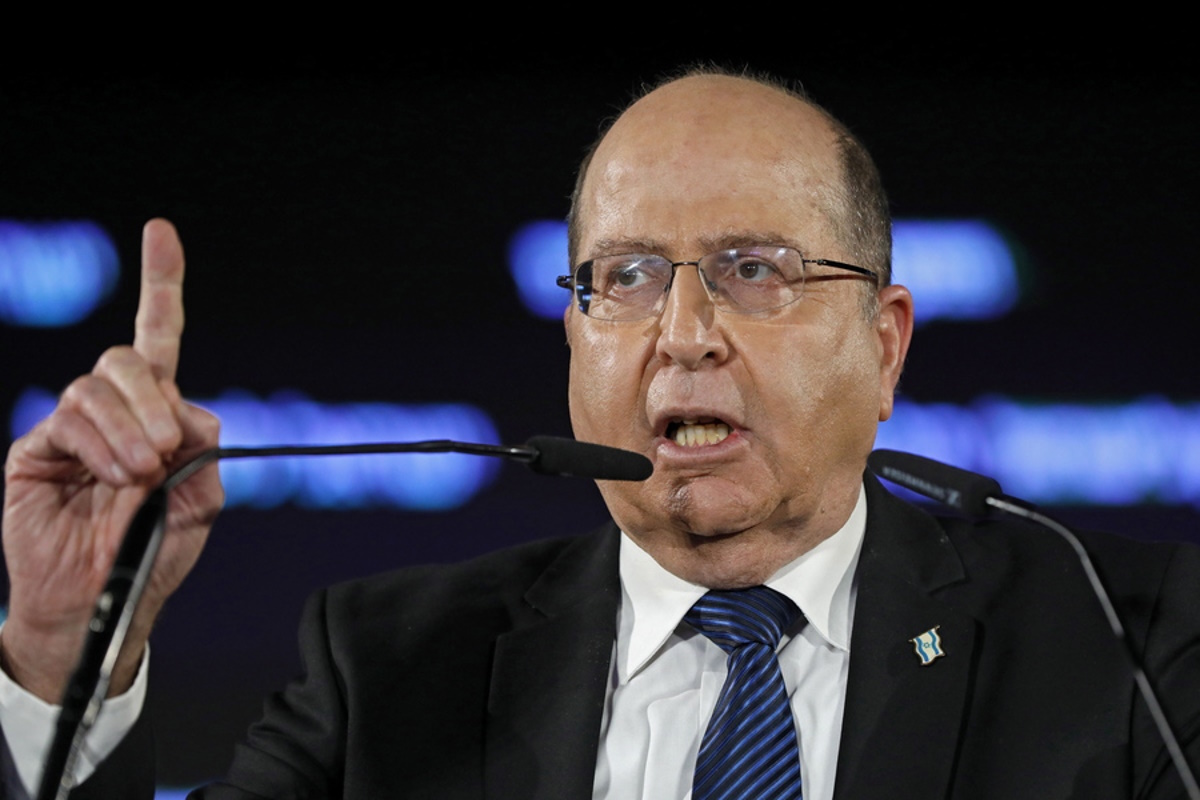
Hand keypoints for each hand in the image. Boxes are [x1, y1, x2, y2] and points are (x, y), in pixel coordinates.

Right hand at [1, 219, 222, 702]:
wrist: (105, 603)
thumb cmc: (152, 556)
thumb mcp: (201, 503)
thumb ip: (206, 451)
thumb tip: (191, 411)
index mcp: (157, 413)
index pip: (158, 336)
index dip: (161, 284)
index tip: (161, 232)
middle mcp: (114, 411)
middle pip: (127, 359)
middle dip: (154, 399)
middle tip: (166, 452)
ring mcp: (72, 428)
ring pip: (97, 387)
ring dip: (129, 429)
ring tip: (139, 475)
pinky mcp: (36, 449)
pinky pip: (68, 420)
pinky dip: (100, 445)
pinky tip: (113, 477)